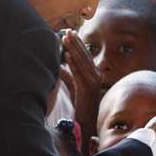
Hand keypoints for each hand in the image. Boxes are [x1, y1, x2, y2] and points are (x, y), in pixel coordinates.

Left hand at [60, 30, 101, 155]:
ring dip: (74, 49)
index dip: (78, 44)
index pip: (86, 55)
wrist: (87, 123)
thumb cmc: (80, 106)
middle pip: (85, 56)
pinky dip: (74, 64)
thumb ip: (68, 76)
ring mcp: (94, 83)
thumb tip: (58, 65)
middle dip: (76, 43)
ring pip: (83, 62)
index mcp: (94, 74)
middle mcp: (96, 76)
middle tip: (67, 31)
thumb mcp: (73, 87)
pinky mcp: (88, 90)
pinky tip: (67, 55)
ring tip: (66, 39)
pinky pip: (80, 73)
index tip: (70, 33)